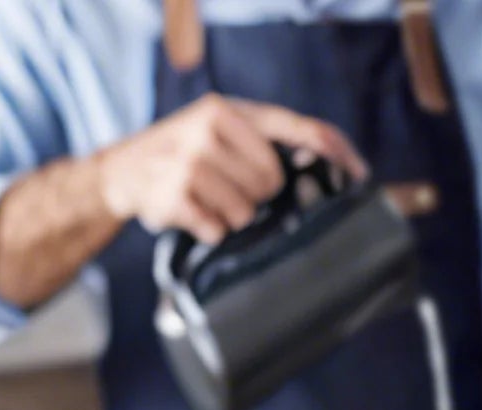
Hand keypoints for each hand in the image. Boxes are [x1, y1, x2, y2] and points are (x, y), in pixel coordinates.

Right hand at [95, 93, 365, 245]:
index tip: (360, 174)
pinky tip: (193, 214)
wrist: (121, 170)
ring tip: (208, 200)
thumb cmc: (182, 152)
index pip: (297, 128)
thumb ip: (261, 138)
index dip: (333, 151)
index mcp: (229, 110)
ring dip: (232, 216)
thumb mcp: (217, 127)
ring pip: (245, 211)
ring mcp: (190, 162)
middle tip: (230, 188)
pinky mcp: (174, 195)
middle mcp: (210, 128)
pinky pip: (217, 229)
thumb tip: (324, 162)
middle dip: (257, 195)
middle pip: (272, 181)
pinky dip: (209, 229)